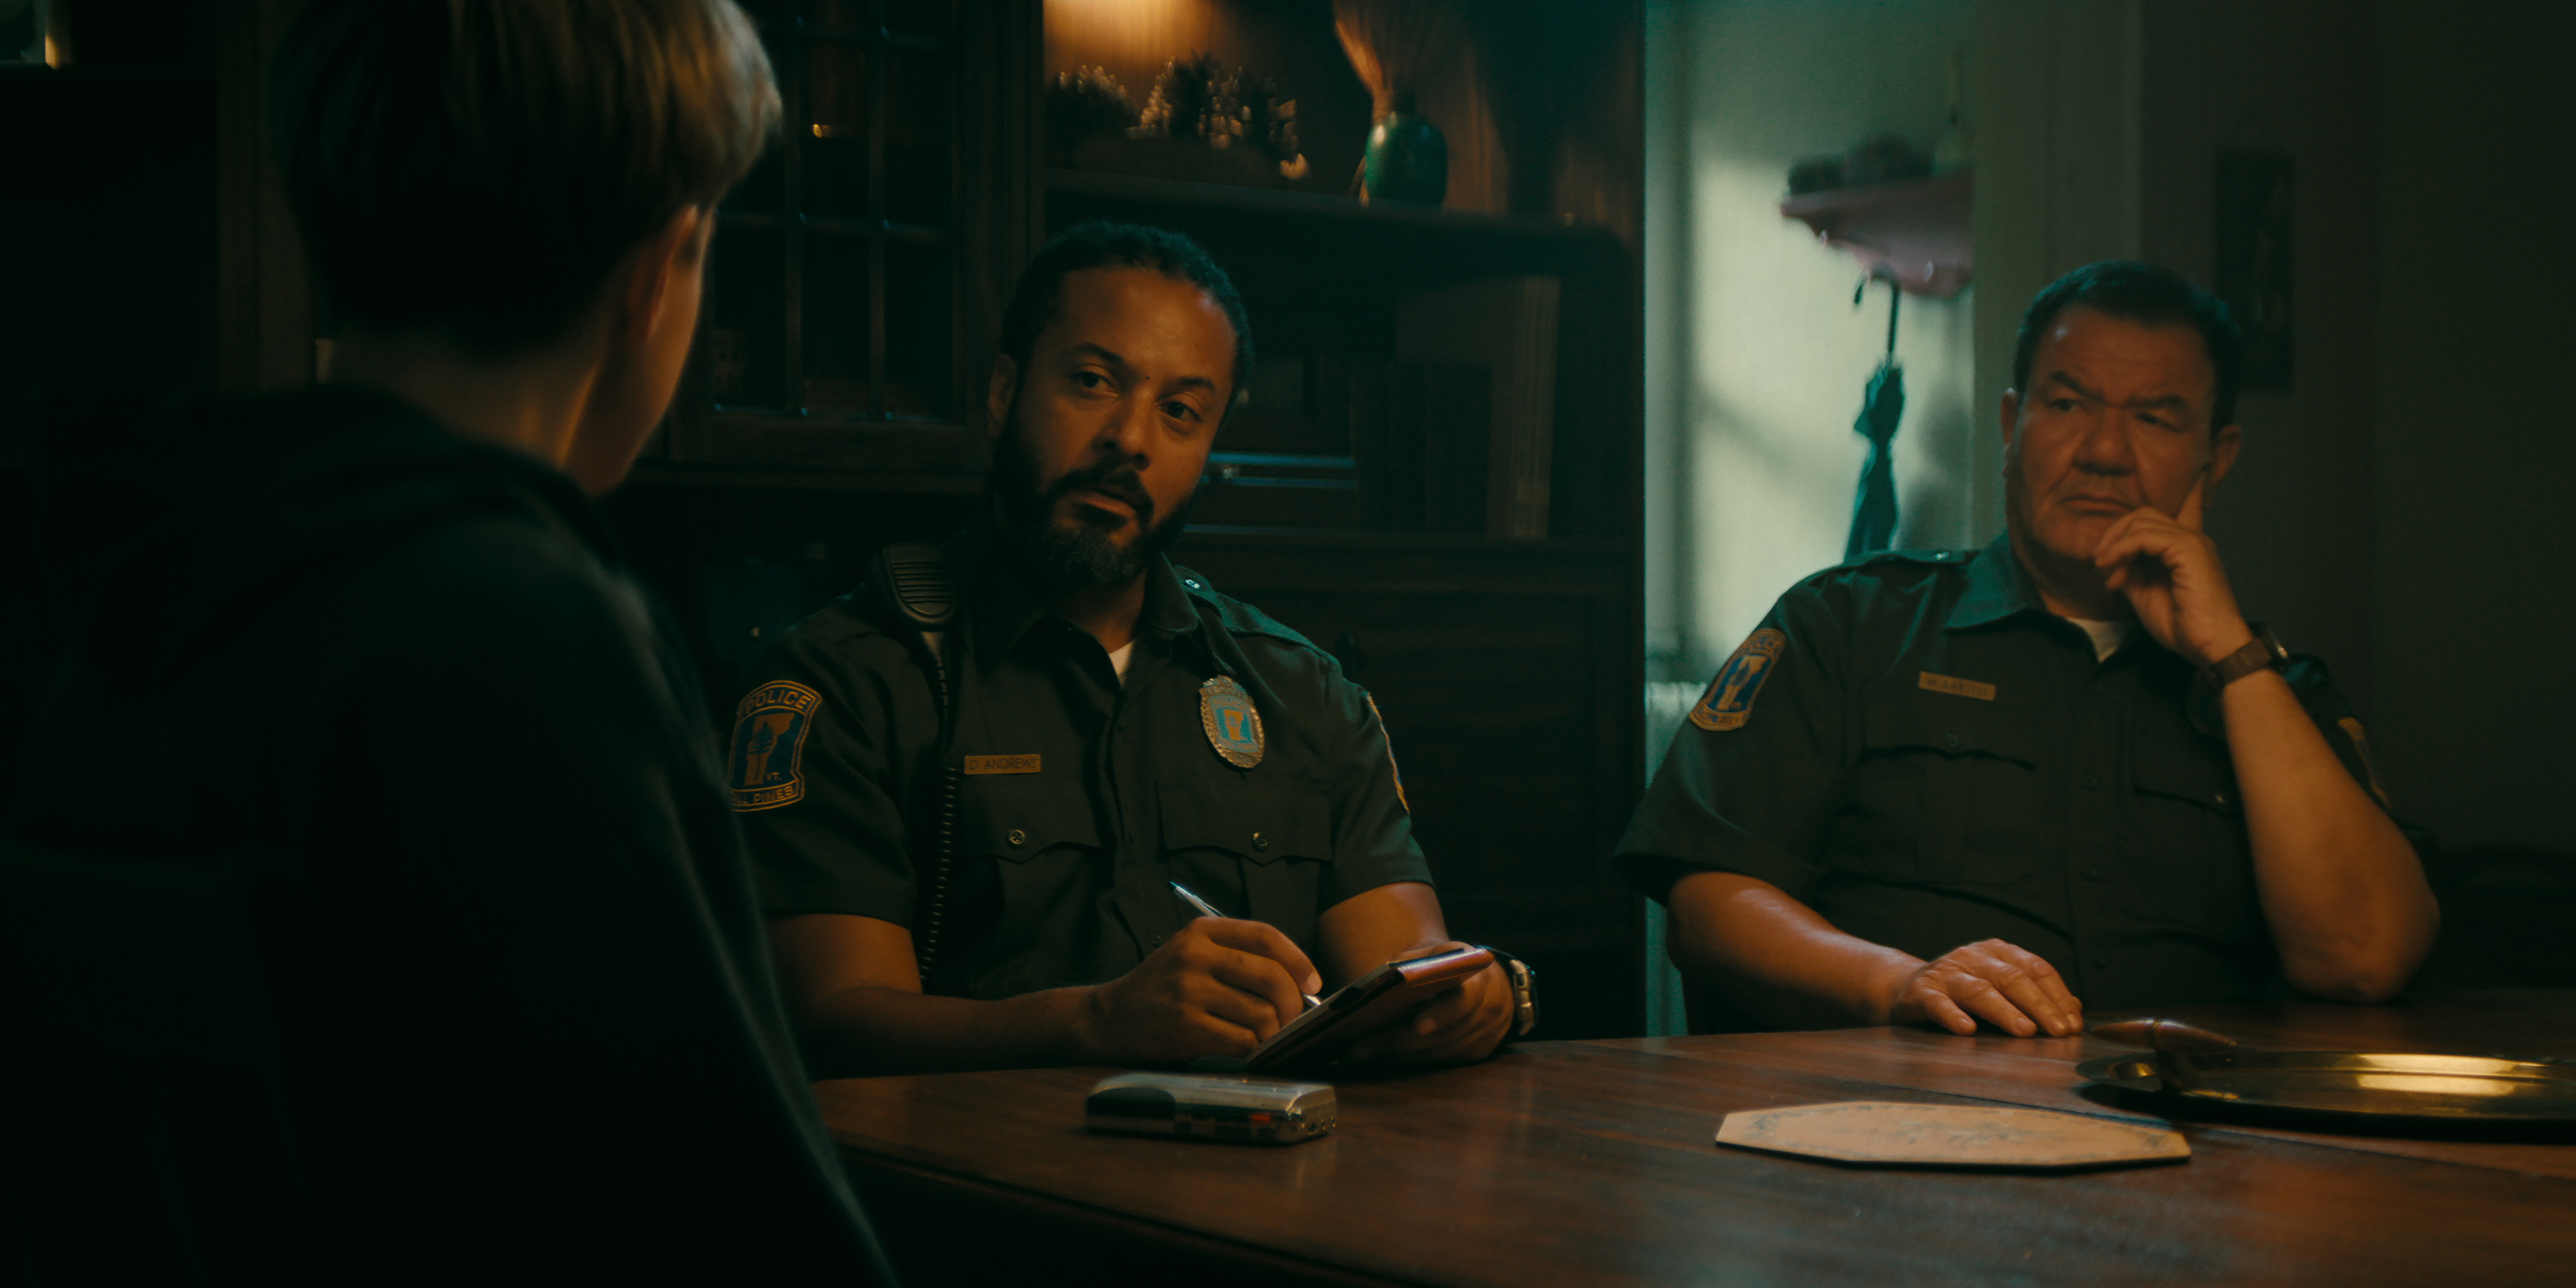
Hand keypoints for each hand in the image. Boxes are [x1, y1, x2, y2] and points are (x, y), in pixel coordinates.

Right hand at [1078, 917, 1321, 1064]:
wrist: (1110, 1017)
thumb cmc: (1162, 988)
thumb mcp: (1192, 954)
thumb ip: (1236, 957)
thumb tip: (1299, 982)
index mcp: (1202, 932)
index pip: (1266, 935)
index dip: (1298, 959)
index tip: (1312, 982)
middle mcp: (1195, 956)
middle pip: (1270, 975)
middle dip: (1292, 1002)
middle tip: (1291, 1017)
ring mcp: (1188, 991)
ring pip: (1261, 1012)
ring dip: (1273, 1031)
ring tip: (1265, 1035)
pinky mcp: (1185, 1027)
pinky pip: (1242, 1040)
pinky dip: (1253, 1048)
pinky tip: (1246, 1048)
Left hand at [1343, 942, 1514, 1065]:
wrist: (1481, 977)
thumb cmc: (1446, 964)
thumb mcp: (1432, 954)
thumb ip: (1412, 966)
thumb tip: (1373, 990)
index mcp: (1477, 976)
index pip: (1464, 998)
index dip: (1442, 1014)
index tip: (1418, 1026)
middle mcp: (1489, 1006)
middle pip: (1442, 1033)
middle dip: (1398, 1041)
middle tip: (1359, 1048)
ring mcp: (1486, 1033)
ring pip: (1439, 1052)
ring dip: (1399, 1056)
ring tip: (1361, 1054)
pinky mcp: (1479, 1051)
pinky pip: (1442, 1061)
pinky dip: (1411, 1060)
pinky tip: (1384, 1057)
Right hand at [1884, 939, 2082, 1036]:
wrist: (1906, 988)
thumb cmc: (1963, 992)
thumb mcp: (2000, 986)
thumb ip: (2035, 995)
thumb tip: (2076, 1009)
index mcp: (1997, 951)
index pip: (2036, 968)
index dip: (2058, 996)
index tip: (2074, 1025)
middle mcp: (1973, 957)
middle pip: (2013, 978)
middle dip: (2040, 1006)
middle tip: (2059, 1032)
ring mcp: (1946, 973)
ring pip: (1979, 990)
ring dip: (2005, 1011)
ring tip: (2025, 1031)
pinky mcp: (1921, 992)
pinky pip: (1938, 1004)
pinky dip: (1952, 1015)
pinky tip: (1967, 1029)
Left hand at [2091, 476, 2255, 667]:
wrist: (2212, 648)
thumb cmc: (2183, 625)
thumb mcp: (2145, 594)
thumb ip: (2132, 569)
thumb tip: (2111, 558)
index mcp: (2185, 546)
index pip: (2182, 505)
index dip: (2175, 493)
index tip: (2172, 486)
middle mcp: (2192, 537)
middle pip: (2142, 513)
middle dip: (2113, 534)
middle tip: (2101, 564)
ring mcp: (2193, 541)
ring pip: (2141, 520)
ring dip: (2114, 545)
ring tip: (2107, 572)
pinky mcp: (2190, 550)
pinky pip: (2146, 535)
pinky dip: (2123, 550)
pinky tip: (2115, 571)